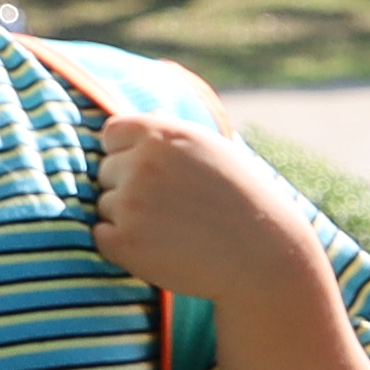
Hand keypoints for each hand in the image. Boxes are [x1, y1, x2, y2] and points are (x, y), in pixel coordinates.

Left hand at [88, 109, 328, 302]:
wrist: (267, 260)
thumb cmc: (248, 204)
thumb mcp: (219, 153)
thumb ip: (176, 133)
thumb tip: (151, 110)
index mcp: (166, 135)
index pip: (111, 133)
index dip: (127, 153)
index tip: (154, 173)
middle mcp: (144, 164)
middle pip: (105, 171)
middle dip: (129, 188)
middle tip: (176, 208)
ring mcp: (131, 203)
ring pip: (104, 205)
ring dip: (128, 219)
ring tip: (176, 230)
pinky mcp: (124, 241)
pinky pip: (101, 237)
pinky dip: (124, 246)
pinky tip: (164, 249)